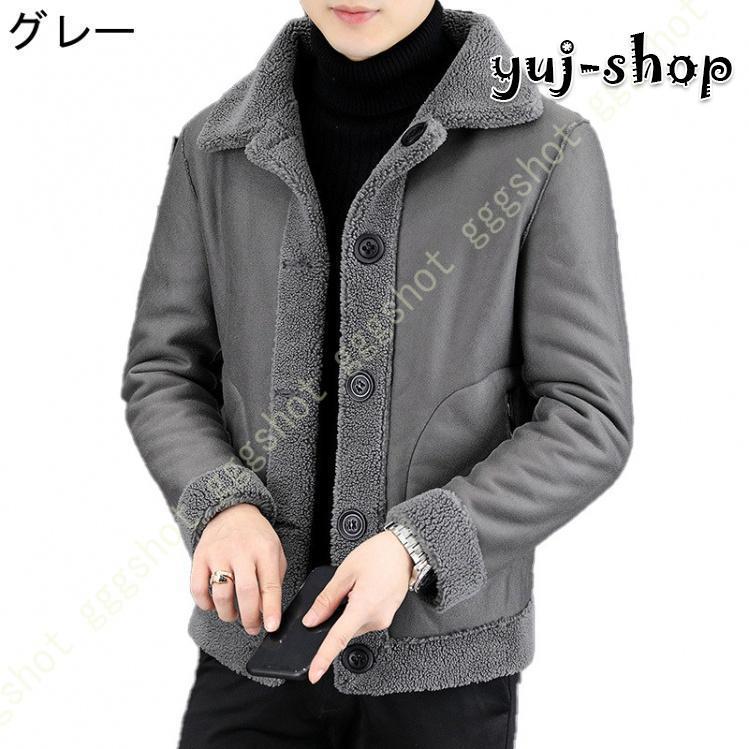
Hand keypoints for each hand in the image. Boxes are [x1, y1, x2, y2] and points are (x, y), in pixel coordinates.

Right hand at [190, 504, 286, 634]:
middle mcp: (241, 551)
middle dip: (250, 618)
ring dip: (227, 613)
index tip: (272, 627)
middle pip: (246, 592)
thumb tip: (268, 612)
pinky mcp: (200, 557)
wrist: (232, 511)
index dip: (272, 609)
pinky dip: (204, 604)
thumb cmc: (256, 537)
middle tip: (252, 629)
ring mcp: (218, 553)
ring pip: (221, 594)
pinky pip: (197, 588)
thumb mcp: (275, 551)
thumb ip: (274, 579)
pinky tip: (213, 605)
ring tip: (233, 615)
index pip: (270, 585)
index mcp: (265, 550)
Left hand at [302, 530, 413, 682]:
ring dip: (348, 612)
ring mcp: (384, 619)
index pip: (338, 638)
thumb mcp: (345, 572)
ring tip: (357, 584)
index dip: (324, 658)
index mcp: (364, 606)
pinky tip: (363, 590)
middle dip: (336, 617)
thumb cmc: (379, 554)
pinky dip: (358, 610)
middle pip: (345, 630)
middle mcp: (377, 618)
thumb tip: (312, 620)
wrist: (405, 549)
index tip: (314, 673)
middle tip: (343, 590)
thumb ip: (327, 599)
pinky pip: (365, 619)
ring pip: (354, 625)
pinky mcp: (387, 616)